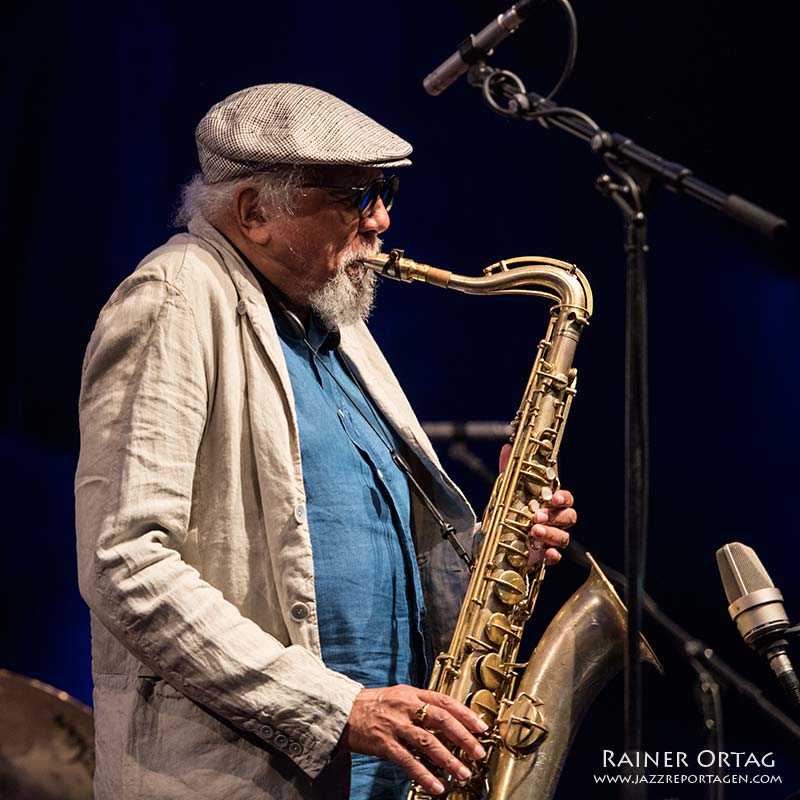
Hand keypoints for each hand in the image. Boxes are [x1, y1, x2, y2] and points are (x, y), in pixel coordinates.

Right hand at [340, 684, 487, 795]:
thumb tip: (448, 722)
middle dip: (463, 737)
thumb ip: (422, 706)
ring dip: (449, 759)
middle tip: (478, 752)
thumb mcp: (399, 697)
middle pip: (441, 719)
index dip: (465, 714)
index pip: (444, 701)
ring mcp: (395, 725)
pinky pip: (408, 762)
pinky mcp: (384, 743)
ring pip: (427, 742)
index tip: (481, 727)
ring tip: (463, 773)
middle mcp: (406, 706)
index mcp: (412, 693)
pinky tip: (437, 786)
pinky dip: (425, 775)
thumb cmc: (374, 705)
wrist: (343, 711)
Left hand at [499, 444, 576, 564]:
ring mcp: (551, 538)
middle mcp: (554, 520)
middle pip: (568, 517)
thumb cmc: (509, 511)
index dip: (564, 497)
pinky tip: (546, 554)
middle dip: (555, 517)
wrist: (496, 536)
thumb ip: (509, 470)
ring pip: (564, 537)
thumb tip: (507, 448)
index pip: (566, 498)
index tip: (554, 498)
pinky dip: (554, 556)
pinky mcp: (544, 555)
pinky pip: (557, 557)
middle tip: (536, 517)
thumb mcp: (506, 491)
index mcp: (549, 503)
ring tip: (534, 532)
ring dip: (552, 534)